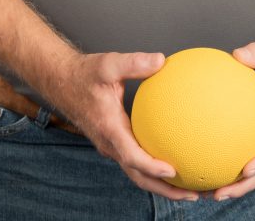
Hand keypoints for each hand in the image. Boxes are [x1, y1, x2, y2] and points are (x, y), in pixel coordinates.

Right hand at [47, 50, 200, 200]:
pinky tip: (174, 157)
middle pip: (138, 176)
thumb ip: (134, 62)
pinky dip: (154, 167)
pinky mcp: (115, 142)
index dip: (151, 167)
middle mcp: (110, 144)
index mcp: (109, 129)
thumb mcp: (108, 64)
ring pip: (137, 172)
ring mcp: (112, 146)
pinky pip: (136, 160)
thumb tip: (161, 60)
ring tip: (189, 187)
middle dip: (164, 189)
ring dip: (161, 183)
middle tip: (191, 195)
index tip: (173, 171)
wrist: (62, 82)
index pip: (131, 156)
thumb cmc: (85, 74)